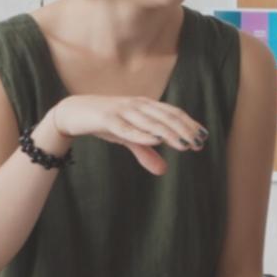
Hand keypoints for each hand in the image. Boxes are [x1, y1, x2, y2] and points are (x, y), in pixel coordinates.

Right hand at [45, 95, 206, 175]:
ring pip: (151, 122)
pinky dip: (143, 134)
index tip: (203, 137)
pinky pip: (128, 128)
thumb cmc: (105, 122)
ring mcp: (123, 110)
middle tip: (198, 144)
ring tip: (185, 144)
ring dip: (170, 133)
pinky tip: (157, 141)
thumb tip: (164, 171)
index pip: (172, 113)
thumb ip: (145, 152)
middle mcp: (137, 104)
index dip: (188, 124)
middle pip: (166, 116)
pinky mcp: (107, 119)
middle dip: (184, 130)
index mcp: (145, 105)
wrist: (73, 112)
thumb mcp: (127, 138)